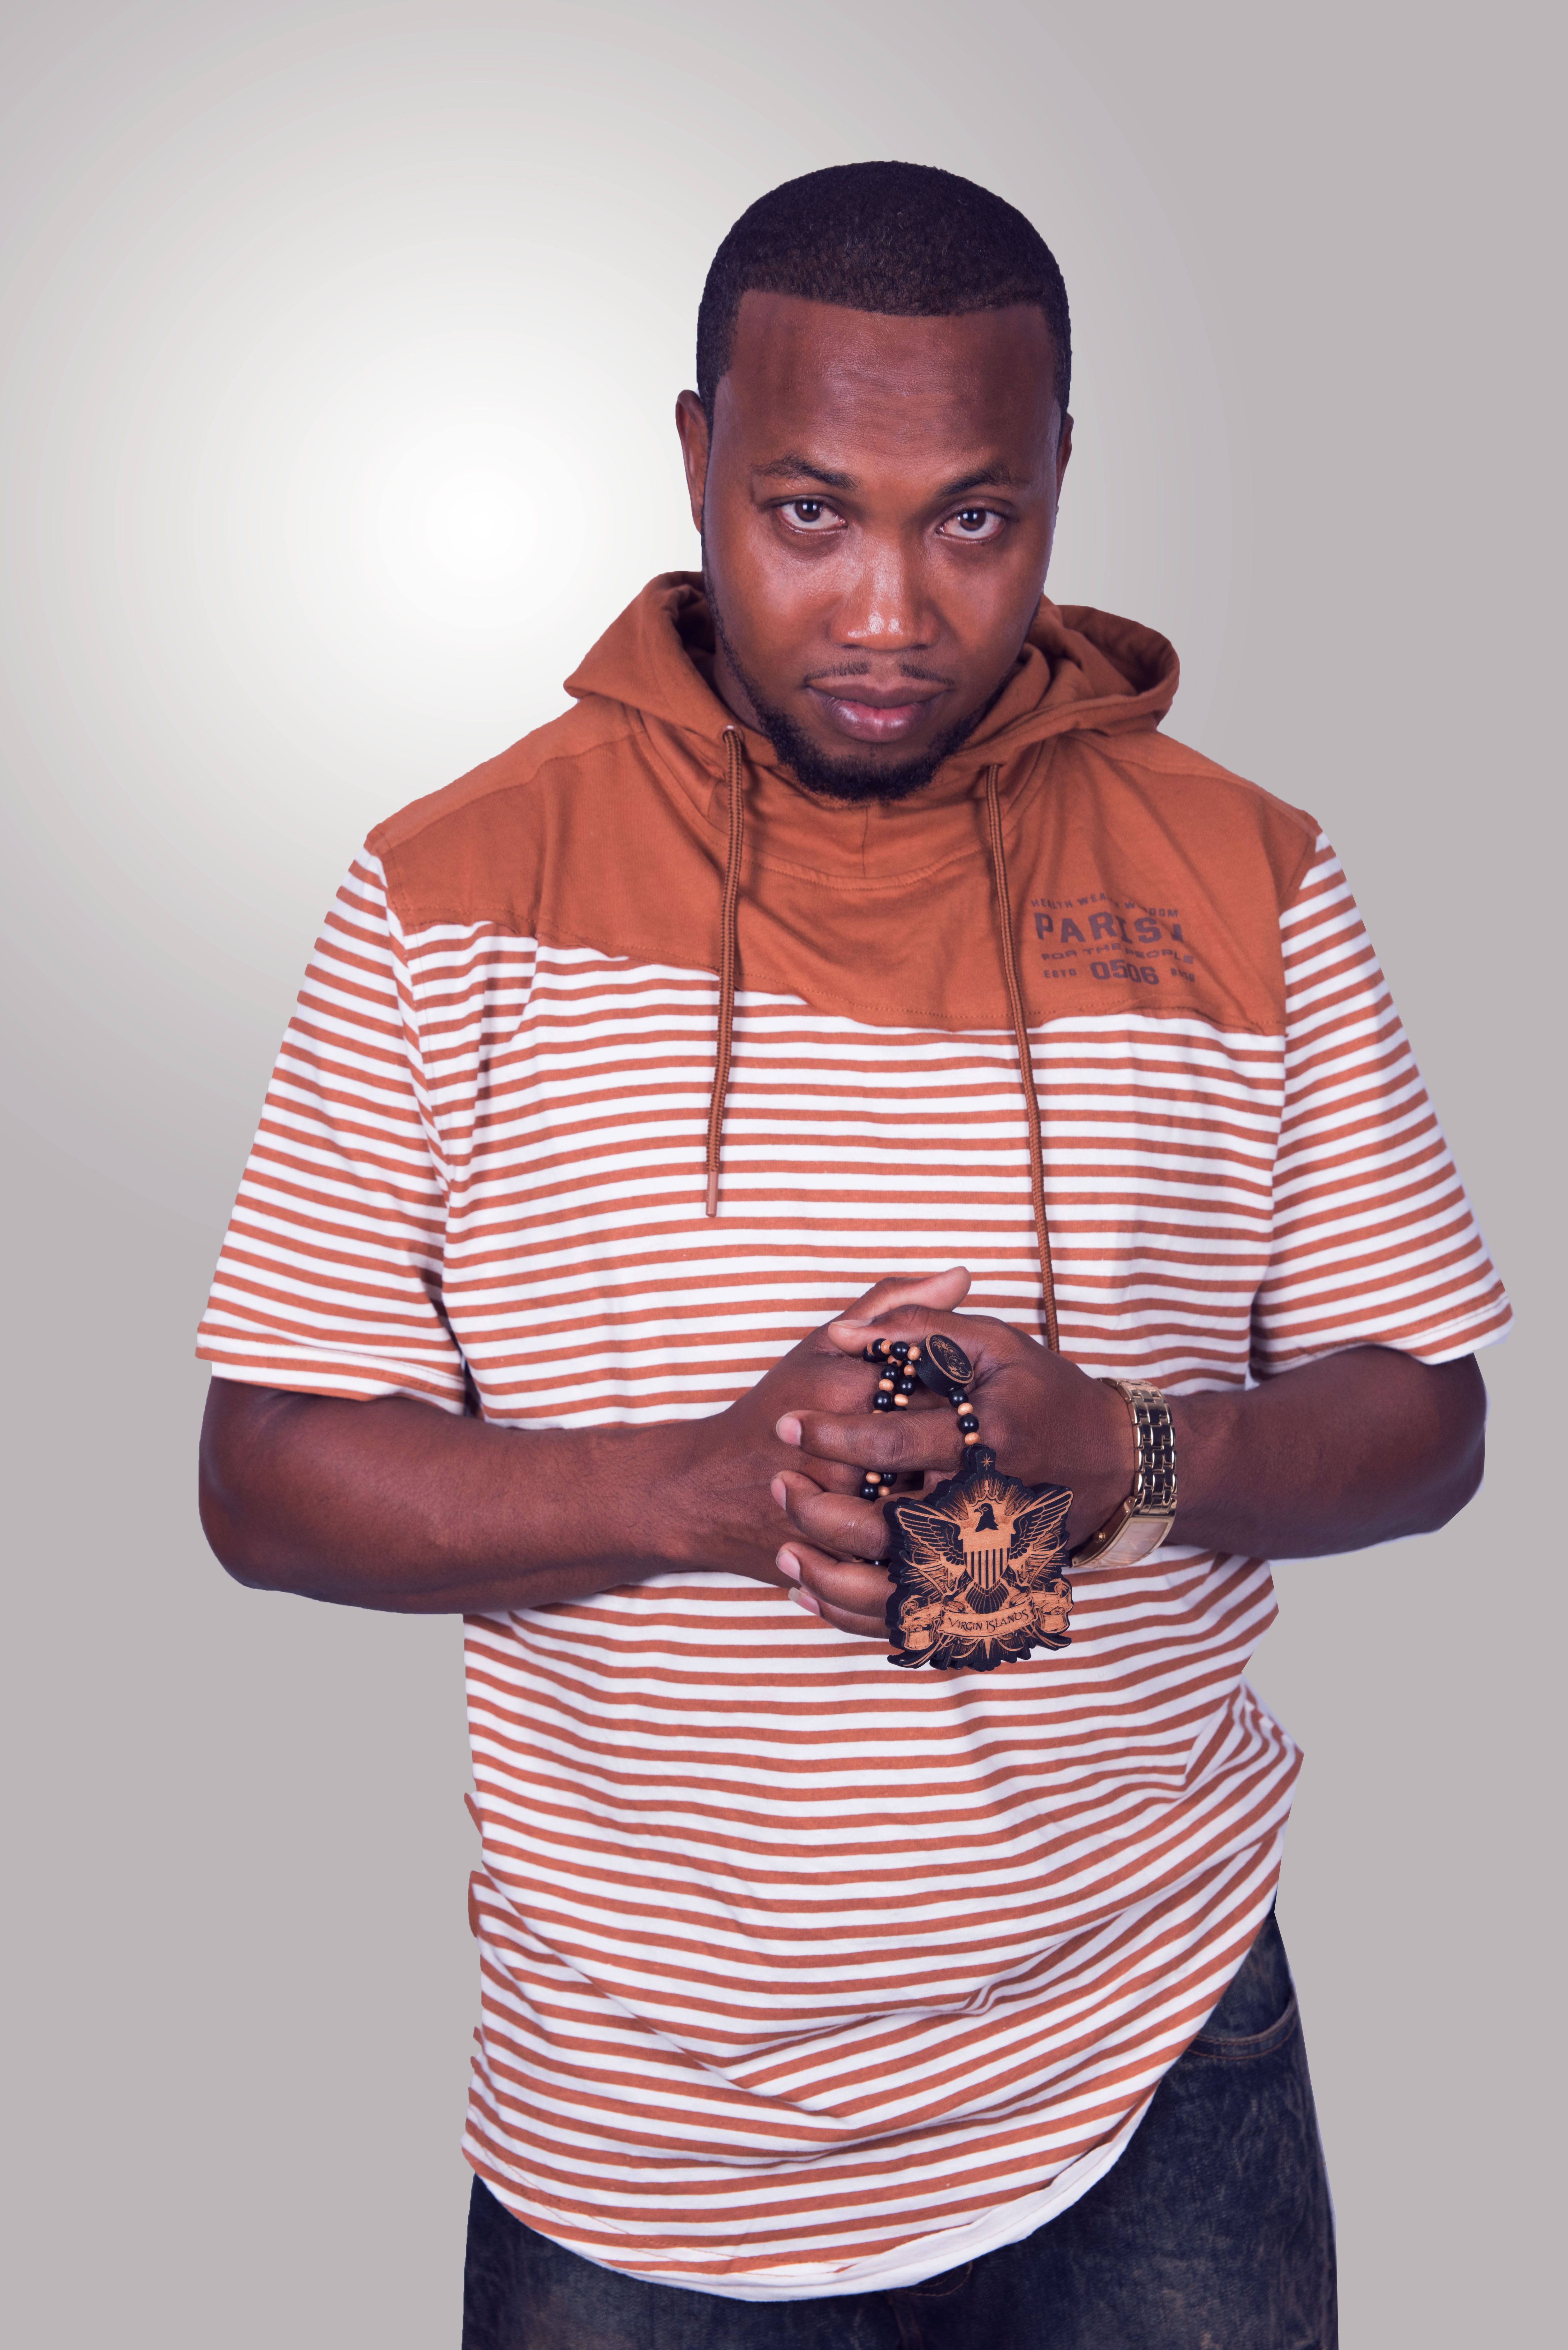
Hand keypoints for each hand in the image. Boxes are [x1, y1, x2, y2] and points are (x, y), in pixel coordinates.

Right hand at [669, 1266, 975, 1588]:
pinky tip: (915, 1511)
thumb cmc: (770, 1409)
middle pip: (943, 1444)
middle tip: (946, 1435)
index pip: (942, 1383)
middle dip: (952, 1440)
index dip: (961, 1387)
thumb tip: (962, 1275)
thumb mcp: (822, 1345)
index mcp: (849, 1393)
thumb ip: (890, 1306)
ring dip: (942, 1486)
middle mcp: (852, 1451)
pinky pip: (910, 1542)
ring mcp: (849, 1506)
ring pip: (932, 1498)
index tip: (955, 1389)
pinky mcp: (848, 1550)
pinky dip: (920, 1528)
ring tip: (930, 1472)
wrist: (708, 1488)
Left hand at [771, 1286, 1131, 1639]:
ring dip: (829, 1574)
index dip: (830, 1435)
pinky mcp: (987, 1589)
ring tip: (786, 1549)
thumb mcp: (995, 1343)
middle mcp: (984, 1508)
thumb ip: (921, 1327)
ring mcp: (988, 1558)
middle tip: (777, 1486)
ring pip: (894, 1587)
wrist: (1116, 1463)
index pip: (889, 1446)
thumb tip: (845, 1332)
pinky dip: (857, 1614)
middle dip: (818, 1511)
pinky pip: (913, 1618)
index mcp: (982, 1443)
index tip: (786, 1425)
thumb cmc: (1048, 1396)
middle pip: (884, 1526)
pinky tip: (813, 1595)